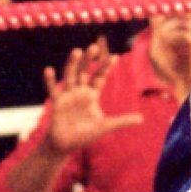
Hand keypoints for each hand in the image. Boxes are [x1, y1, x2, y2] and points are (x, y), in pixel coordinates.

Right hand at [41, 40, 140, 154]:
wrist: (66, 145)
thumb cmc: (85, 135)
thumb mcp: (106, 127)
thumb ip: (122, 121)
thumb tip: (142, 119)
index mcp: (91, 94)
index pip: (100, 77)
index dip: (106, 67)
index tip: (115, 57)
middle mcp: (79, 90)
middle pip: (84, 71)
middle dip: (89, 59)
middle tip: (94, 46)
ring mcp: (68, 94)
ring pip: (70, 75)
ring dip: (73, 63)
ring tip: (77, 51)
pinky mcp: (57, 101)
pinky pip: (53, 89)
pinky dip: (50, 80)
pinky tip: (49, 70)